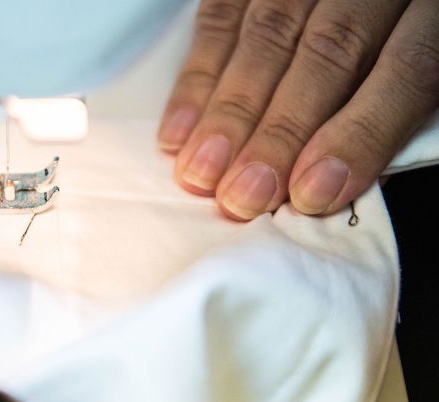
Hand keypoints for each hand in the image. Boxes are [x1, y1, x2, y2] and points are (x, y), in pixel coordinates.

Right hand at [158, 0, 438, 219]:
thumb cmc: (389, 43)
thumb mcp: (415, 61)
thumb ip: (392, 112)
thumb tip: (336, 181)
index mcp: (436, 6)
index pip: (409, 66)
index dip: (361, 134)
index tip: (313, 192)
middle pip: (329, 52)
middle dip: (280, 132)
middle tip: (244, 193)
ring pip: (267, 33)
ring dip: (229, 113)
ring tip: (202, 173)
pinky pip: (219, 14)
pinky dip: (195, 78)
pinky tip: (178, 131)